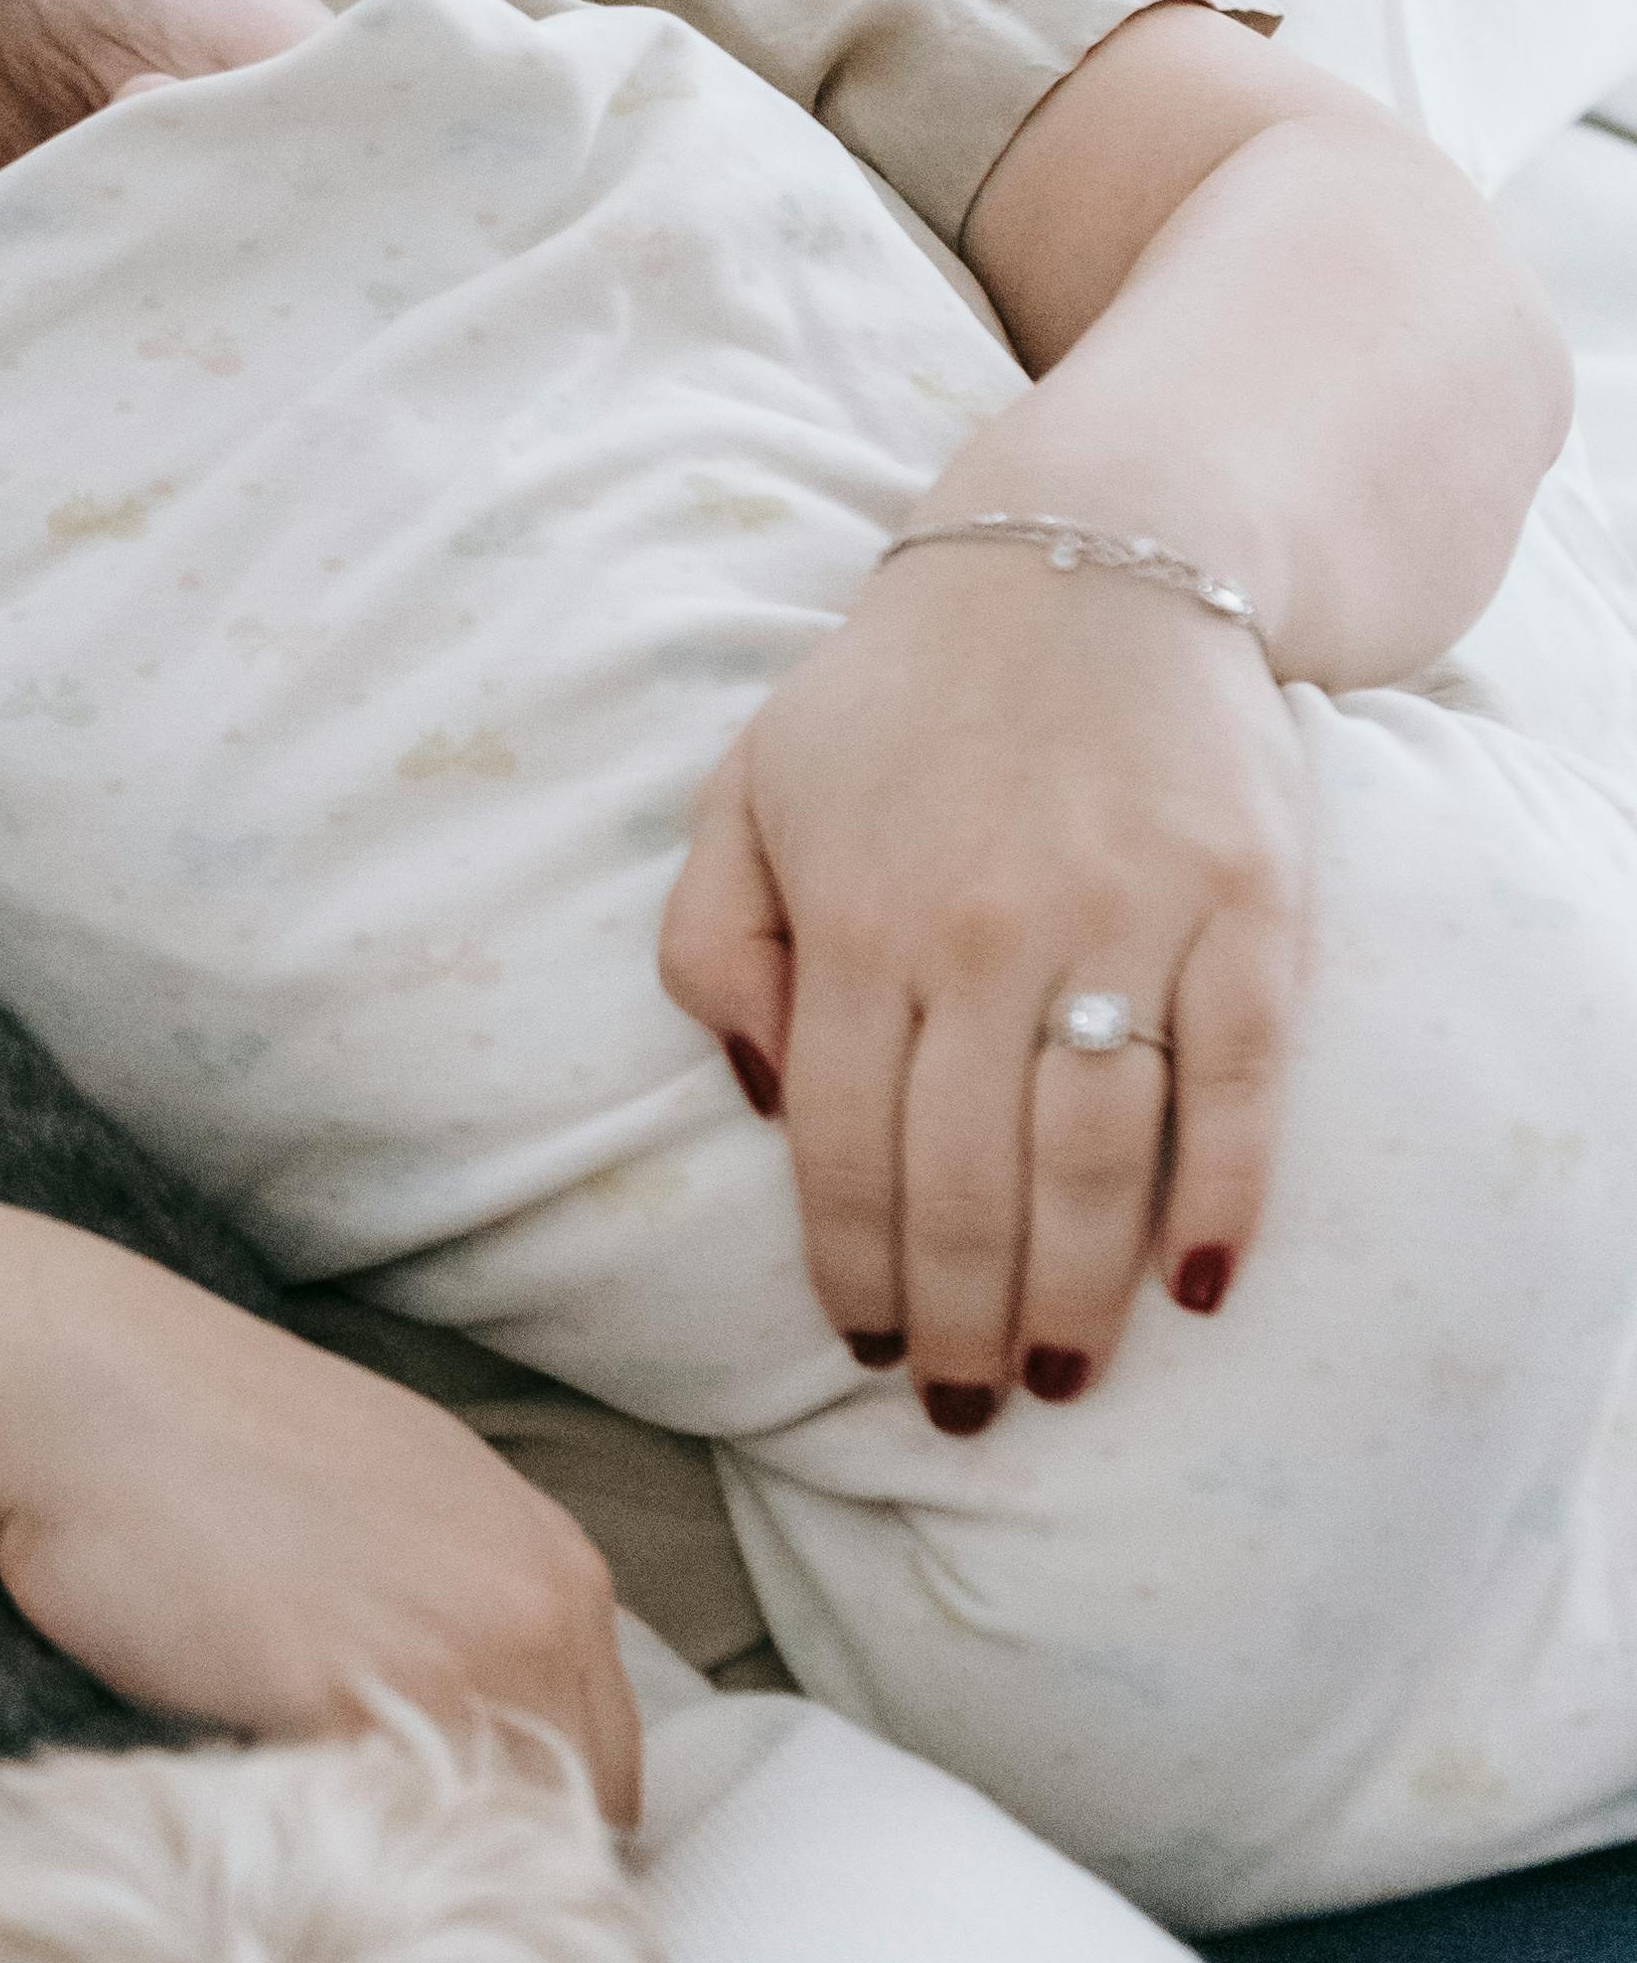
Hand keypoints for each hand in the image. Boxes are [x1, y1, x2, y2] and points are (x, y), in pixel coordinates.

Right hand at [0, 1234, 643, 1819]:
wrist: (86, 1396)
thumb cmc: (218, 1443)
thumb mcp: (410, 1502)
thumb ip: (480, 1612)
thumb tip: (492, 1737)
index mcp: (561, 1571)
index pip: (607, 1775)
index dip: (529, 1829)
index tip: (448, 1848)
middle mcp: (539, 1617)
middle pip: (565, 1829)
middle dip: (484, 1866)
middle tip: (384, 1879)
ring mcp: (454, 1664)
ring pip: (477, 1847)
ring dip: (411, 1870)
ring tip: (328, 1863)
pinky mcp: (348, 1708)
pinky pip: (377, 1838)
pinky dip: (335, 1859)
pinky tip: (276, 1838)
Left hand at [658, 547, 1311, 1421]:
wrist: (1095, 552)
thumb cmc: (902, 699)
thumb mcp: (748, 793)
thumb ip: (715, 946)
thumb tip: (766, 1101)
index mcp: (857, 918)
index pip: (846, 1149)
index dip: (852, 1271)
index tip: (864, 1351)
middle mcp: (987, 931)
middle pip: (968, 1182)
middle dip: (961, 1323)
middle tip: (966, 1410)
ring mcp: (1126, 917)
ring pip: (1097, 1155)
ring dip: (1080, 1294)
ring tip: (1066, 1378)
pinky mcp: (1247, 903)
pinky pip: (1238, 1078)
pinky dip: (1224, 1192)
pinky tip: (1197, 1283)